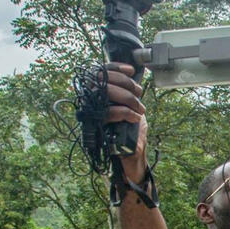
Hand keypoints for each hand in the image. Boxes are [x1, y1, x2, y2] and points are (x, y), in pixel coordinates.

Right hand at [102, 63, 146, 179]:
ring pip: (105, 92)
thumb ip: (129, 95)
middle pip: (102, 78)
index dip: (115, 67)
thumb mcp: (133, 110)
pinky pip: (108, 111)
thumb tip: (132, 79)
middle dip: (125, 83)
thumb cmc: (132, 136)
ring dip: (127, 98)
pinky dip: (125, 112)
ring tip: (139, 108)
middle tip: (138, 94)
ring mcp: (91, 113)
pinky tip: (134, 117)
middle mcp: (90, 101)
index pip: (101, 72)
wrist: (131, 159)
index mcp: (98, 95)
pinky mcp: (96, 126)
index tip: (131, 70)